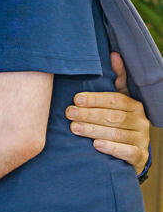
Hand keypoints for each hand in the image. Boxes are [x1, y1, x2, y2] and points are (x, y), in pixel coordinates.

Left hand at [65, 52, 149, 173]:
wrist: (133, 155)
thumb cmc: (120, 123)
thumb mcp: (120, 102)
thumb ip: (117, 81)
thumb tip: (114, 54)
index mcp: (135, 106)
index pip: (115, 100)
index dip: (95, 99)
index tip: (76, 99)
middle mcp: (141, 121)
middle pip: (113, 116)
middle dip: (89, 114)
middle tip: (69, 113)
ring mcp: (141, 139)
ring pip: (117, 133)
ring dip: (94, 130)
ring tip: (75, 128)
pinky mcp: (139, 157)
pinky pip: (127, 152)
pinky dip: (112, 148)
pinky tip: (96, 145)